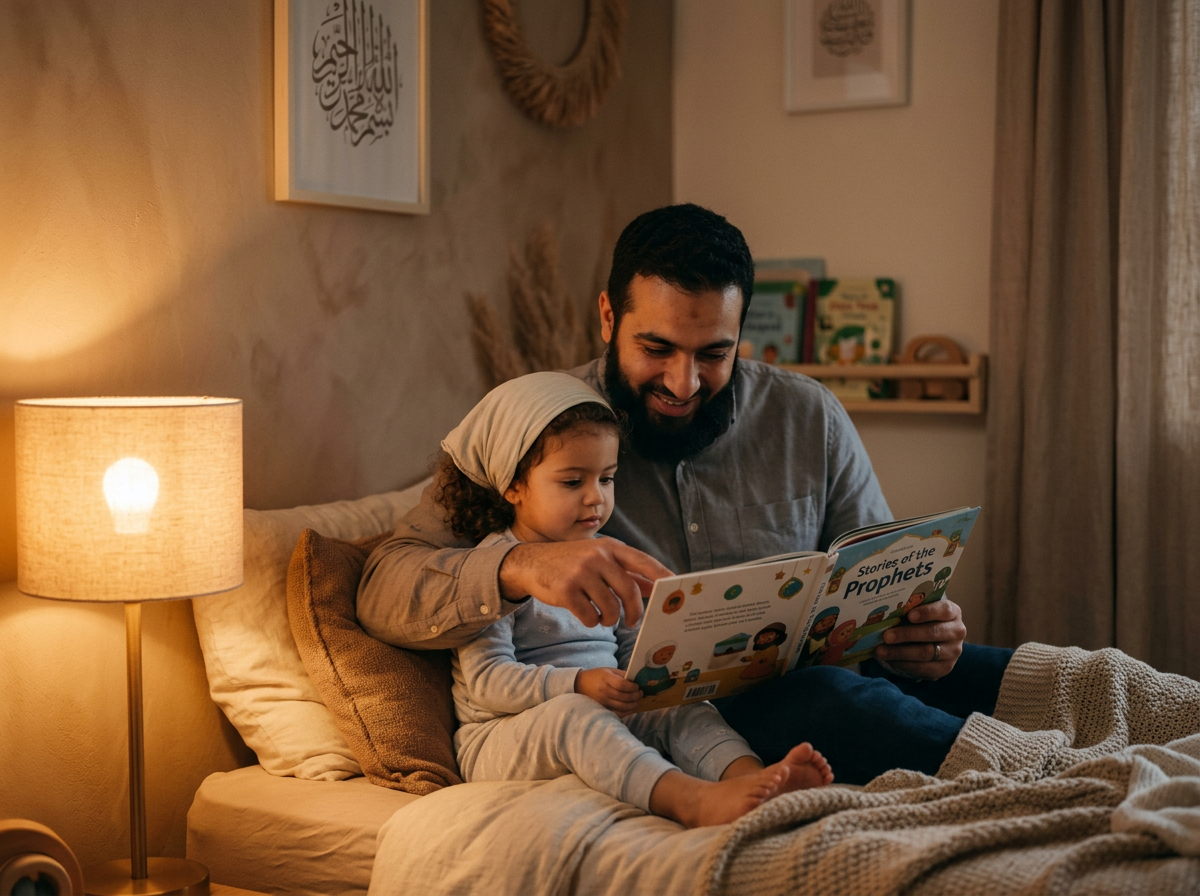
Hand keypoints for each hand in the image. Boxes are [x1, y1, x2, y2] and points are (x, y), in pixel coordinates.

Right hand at [499, 537, 672, 628]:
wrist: (530, 563)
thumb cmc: (571, 563)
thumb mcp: (598, 560)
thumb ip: (626, 572)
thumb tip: (655, 587)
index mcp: (609, 547)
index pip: (643, 561)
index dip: (661, 575)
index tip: (675, 587)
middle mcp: (597, 557)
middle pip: (630, 590)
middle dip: (635, 612)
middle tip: (633, 622)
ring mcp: (581, 573)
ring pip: (611, 607)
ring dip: (611, 619)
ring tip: (605, 618)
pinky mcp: (566, 591)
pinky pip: (590, 616)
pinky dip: (592, 621)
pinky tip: (588, 616)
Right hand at [575, 667, 641, 715]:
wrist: (580, 684)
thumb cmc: (596, 676)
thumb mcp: (609, 670)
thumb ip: (622, 674)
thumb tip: (636, 680)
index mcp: (606, 679)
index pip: (622, 685)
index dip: (632, 687)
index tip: (637, 686)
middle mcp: (604, 691)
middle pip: (623, 697)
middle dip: (635, 696)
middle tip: (640, 694)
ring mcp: (603, 702)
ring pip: (622, 707)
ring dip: (633, 705)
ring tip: (637, 701)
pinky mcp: (603, 709)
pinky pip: (617, 713)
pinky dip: (627, 712)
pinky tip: (631, 708)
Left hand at [873, 598, 965, 679]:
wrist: (934, 640)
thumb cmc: (922, 619)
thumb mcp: (920, 610)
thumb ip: (910, 608)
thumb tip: (886, 611)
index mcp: (952, 612)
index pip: (944, 610)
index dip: (927, 612)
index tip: (910, 615)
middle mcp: (957, 631)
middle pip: (932, 633)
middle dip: (907, 634)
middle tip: (886, 636)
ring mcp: (953, 652)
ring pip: (926, 652)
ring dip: (900, 652)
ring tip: (881, 651)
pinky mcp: (945, 668)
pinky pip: (923, 668)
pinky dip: (903, 664)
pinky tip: (889, 660)